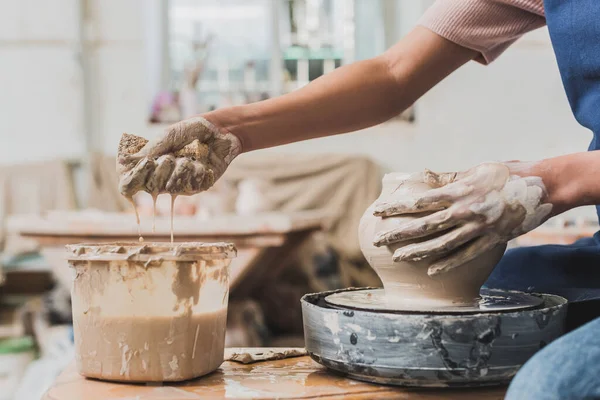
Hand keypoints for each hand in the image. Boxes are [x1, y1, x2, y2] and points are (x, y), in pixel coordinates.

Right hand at [117, 116, 241, 197]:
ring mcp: (179, 182)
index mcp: (151, 162)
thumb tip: (127, 161)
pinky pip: (189, 187)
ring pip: (170, 188)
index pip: (132, 180)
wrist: (220, 132)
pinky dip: (194, 173)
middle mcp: (163, 176)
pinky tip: (200, 164)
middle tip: (169, 158)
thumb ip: (150, 149)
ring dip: (179, 171)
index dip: (132, 179)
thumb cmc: (191, 130)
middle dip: (160, 171)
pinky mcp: (196, 186)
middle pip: (151, 186)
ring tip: (188, 158)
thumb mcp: (168, 135)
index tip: (141, 167)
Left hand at [372, 163, 552, 275]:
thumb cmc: (506, 174)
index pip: (419, 201)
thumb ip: (450, 178)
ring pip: (441, 244)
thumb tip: (425, 177)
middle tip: (378, 240)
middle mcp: (465, 211)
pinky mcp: (492, 240)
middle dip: (398, 234)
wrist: (544, 186)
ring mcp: (478, 228)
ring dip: (417, 252)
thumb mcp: (475, 170)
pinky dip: (447, 264)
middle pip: (424, 226)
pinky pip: (465, 255)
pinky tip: (430, 271)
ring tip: (399, 258)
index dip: (396, 207)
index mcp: (458, 191)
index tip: (377, 212)